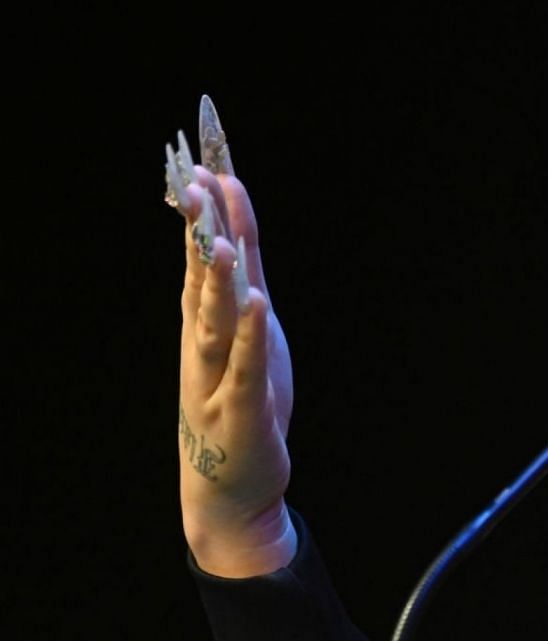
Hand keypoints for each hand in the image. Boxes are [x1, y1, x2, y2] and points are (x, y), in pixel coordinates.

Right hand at [166, 104, 296, 576]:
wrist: (228, 488)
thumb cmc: (238, 400)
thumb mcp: (242, 331)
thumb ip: (237, 277)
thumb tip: (230, 219)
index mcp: (203, 320)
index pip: (200, 250)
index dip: (202, 205)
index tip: (202, 152)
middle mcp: (202, 342)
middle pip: (200, 276)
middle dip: (200, 228)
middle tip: (199, 175)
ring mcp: (216, 377)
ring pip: (215, 320)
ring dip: (217, 278)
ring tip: (220, 237)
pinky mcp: (240, 412)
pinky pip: (245, 368)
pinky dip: (249, 336)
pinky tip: (256, 306)